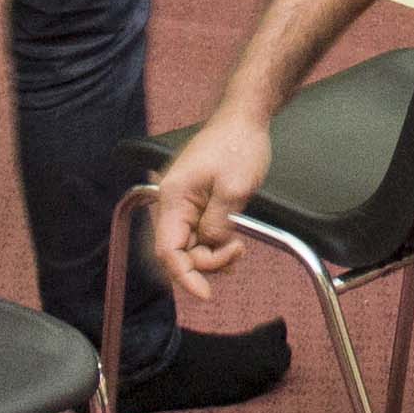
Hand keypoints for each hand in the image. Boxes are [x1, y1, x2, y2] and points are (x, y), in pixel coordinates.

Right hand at [148, 108, 274, 309]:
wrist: (245, 119)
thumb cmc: (238, 144)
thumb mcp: (234, 189)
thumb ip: (218, 224)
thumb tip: (210, 247)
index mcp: (173, 197)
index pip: (168, 250)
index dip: (184, 277)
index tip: (205, 294)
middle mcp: (172, 202)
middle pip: (178, 252)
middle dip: (206, 263)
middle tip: (236, 252)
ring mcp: (184, 203)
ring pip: (190, 246)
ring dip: (213, 255)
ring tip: (238, 246)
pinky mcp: (196, 203)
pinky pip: (199, 234)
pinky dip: (215, 244)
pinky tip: (233, 241)